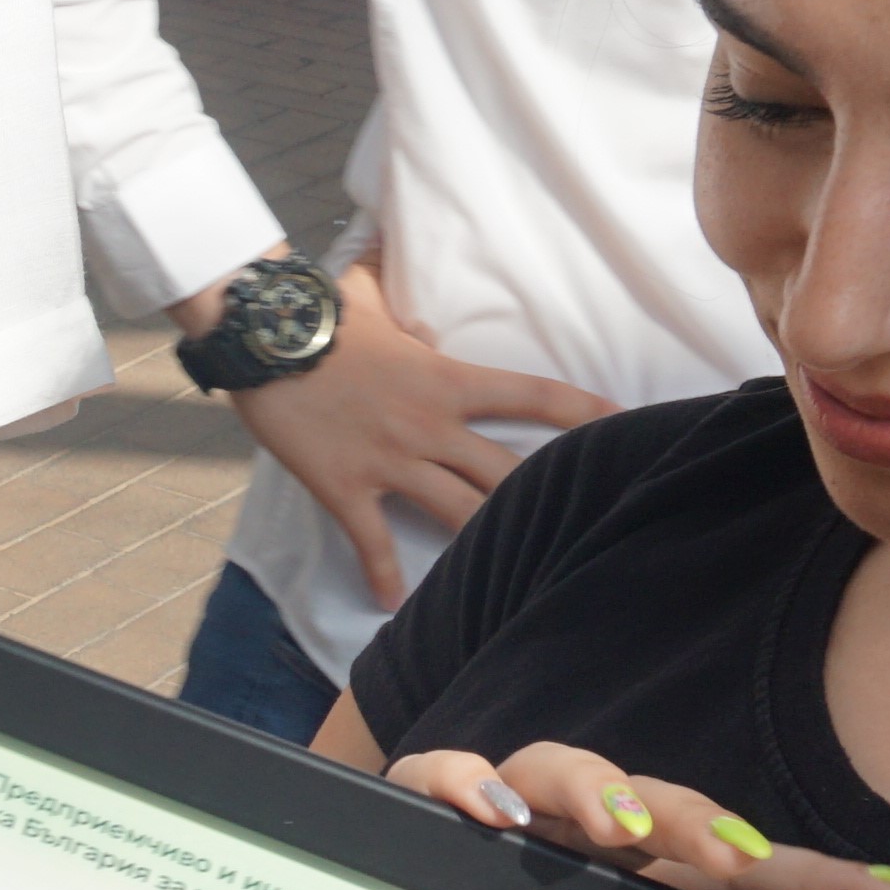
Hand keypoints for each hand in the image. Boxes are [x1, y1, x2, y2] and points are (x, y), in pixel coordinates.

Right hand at [219, 262, 612, 601]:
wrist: (265, 341)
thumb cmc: (320, 316)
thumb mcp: (370, 294)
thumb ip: (401, 299)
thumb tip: (412, 284)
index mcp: (447, 379)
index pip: (533, 394)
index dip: (584, 411)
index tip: (623, 423)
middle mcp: (430, 426)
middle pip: (509, 471)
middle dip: (549, 497)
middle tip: (581, 521)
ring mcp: (391, 461)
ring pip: (459, 514)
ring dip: (487, 544)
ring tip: (513, 575)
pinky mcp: (347, 488)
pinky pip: (373, 541)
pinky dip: (384, 575)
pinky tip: (394, 605)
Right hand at [379, 735, 889, 889]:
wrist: (391, 886)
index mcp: (642, 866)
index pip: (734, 864)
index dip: (812, 879)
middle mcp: (582, 827)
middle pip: (652, 800)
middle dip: (695, 821)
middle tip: (731, 856)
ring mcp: (508, 810)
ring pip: (553, 765)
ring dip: (594, 787)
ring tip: (618, 827)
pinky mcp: (429, 802)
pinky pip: (438, 772)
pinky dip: (461, 780)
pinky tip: (486, 814)